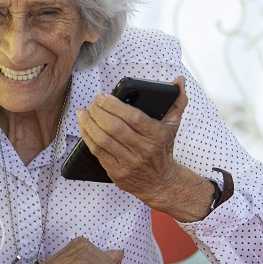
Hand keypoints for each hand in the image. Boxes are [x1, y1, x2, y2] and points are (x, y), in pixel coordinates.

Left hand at [77, 76, 212, 221]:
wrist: (161, 182)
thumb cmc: (163, 150)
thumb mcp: (172, 126)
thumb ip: (177, 101)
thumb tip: (179, 80)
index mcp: (157, 135)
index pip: (133, 118)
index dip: (114, 105)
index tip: (102, 96)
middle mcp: (144, 150)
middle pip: (115, 128)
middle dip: (98, 113)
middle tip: (92, 104)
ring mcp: (129, 163)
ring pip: (103, 140)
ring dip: (89, 124)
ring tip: (83, 113)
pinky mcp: (117, 173)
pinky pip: (98, 152)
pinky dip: (87, 137)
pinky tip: (84, 127)